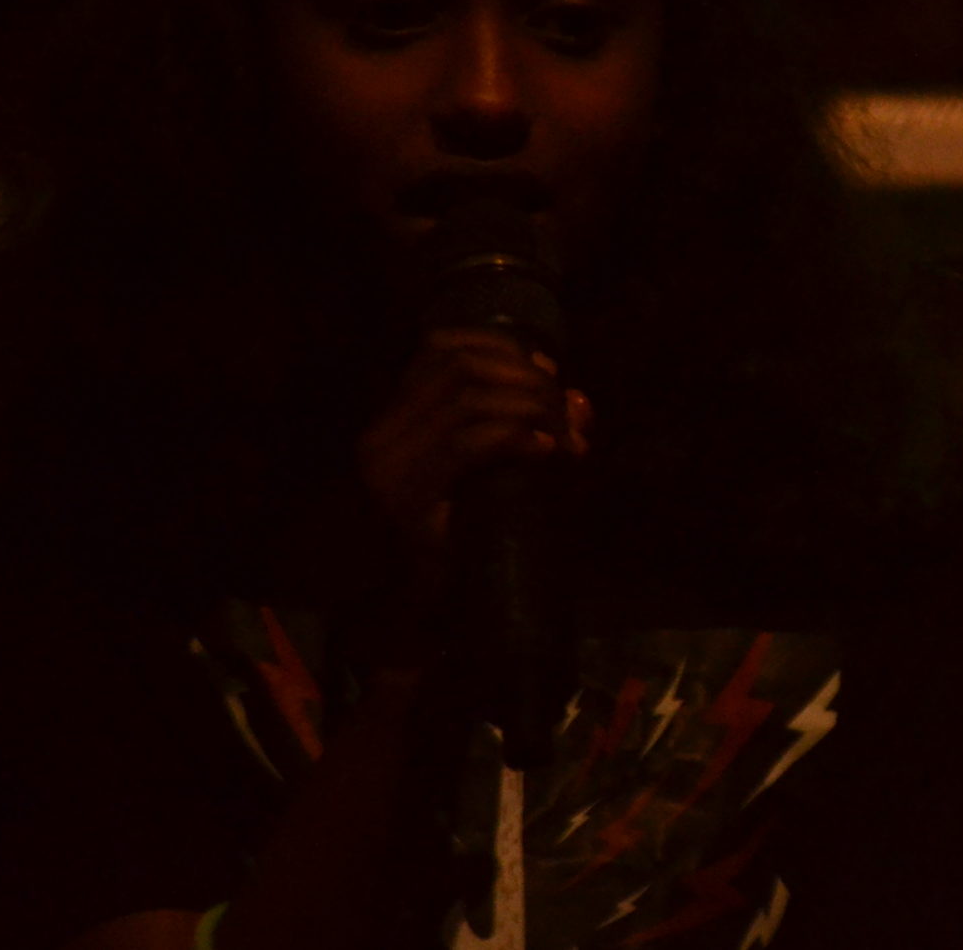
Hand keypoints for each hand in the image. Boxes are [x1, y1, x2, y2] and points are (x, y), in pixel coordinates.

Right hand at [354, 329, 589, 579]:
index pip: (439, 348)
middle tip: (567, 412)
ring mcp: (388, 466)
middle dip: (526, 378)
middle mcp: (382, 436)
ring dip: (530, 406)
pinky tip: (546, 450)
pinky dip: (514, 436)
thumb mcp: (500, 473)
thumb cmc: (465, 543)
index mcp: (393, 420)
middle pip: (460, 366)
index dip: (503, 347)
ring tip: (564, 435)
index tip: (549, 370)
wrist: (421, 616)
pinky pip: (467, 444)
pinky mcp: (406, 499)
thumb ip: (533, 430)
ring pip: (468, 398)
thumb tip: (580, 401)